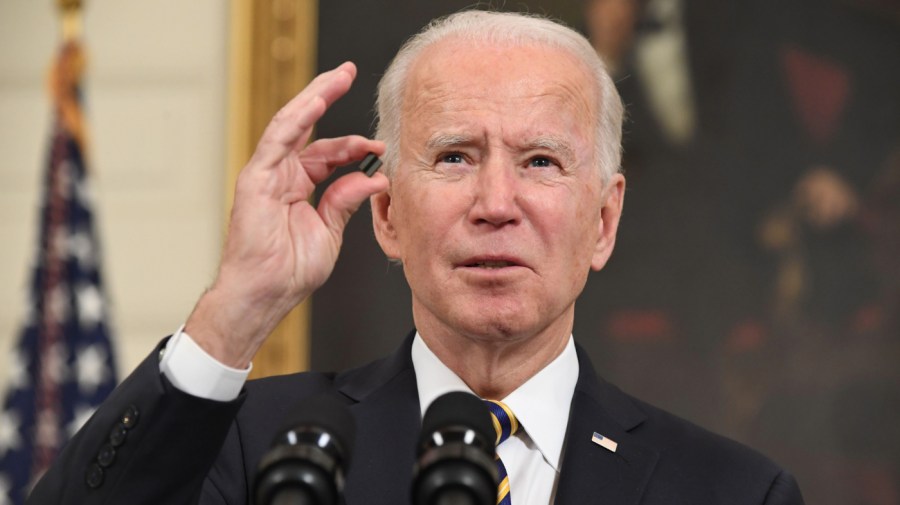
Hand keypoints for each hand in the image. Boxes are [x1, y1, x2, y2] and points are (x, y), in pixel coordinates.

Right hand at [185, 62, 388, 367]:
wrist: (266, 293)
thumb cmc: (290, 271)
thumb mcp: (330, 232)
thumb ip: (346, 201)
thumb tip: (372, 178)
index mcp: (298, 187)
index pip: (327, 153)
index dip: (353, 145)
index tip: (380, 145)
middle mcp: (282, 175)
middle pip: (307, 127)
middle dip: (328, 98)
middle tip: (349, 73)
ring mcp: (267, 174)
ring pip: (292, 124)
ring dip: (315, 97)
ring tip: (338, 75)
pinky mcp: (255, 178)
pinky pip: (277, 140)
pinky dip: (297, 119)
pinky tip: (316, 101)